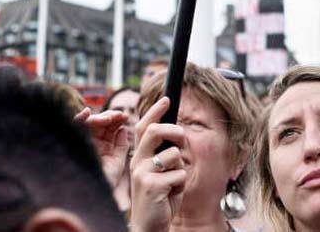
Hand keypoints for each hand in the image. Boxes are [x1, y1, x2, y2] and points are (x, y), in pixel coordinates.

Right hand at [75, 107, 128, 188]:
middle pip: (100, 123)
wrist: (90, 196)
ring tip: (110, 118)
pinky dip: (78, 118)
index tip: (126, 117)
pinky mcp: (71, 143)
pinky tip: (87, 112)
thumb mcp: (117, 162)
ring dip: (99, 117)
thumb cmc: (104, 182)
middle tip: (120, 115)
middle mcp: (92, 142)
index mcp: (103, 146)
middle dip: (111, 116)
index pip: (110, 128)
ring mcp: (81, 142)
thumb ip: (121, 145)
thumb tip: (123, 129)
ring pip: (89, 123)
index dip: (117, 120)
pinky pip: (71, 127)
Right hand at [130, 97, 186, 231]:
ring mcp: (142, 173)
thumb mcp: (161, 172)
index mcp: (139, 156)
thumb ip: (165, 154)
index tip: (166, 99)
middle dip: (176, 132)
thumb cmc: (159, 198)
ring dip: (181, 170)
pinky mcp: (151, 185)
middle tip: (182, 141)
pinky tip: (170, 195)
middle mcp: (137, 162)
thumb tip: (177, 134)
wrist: (150, 226)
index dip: (155, 112)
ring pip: (174, 155)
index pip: (144, 127)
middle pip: (156, 131)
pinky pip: (179, 174)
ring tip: (172, 184)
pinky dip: (181, 185)